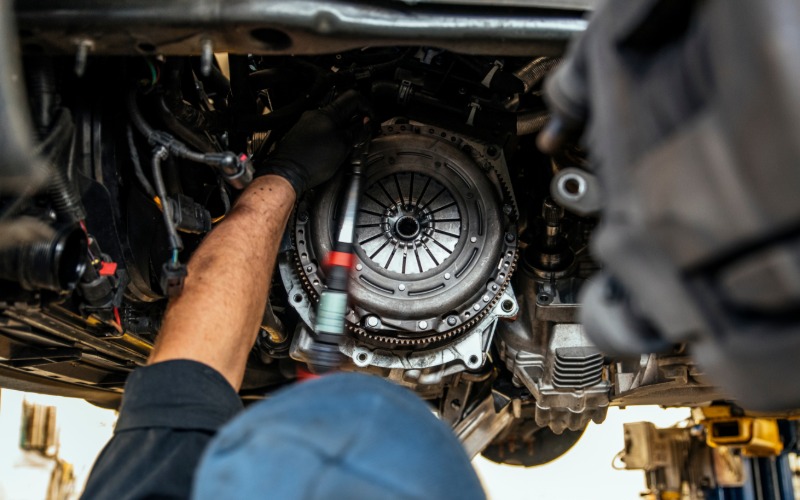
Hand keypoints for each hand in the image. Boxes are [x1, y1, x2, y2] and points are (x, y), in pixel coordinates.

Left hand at [256, 90, 371, 193]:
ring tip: (347, 146)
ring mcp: (307, 123)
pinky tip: (332, 151)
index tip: (371, 121)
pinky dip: (332, 137)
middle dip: (355, 121)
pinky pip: (322, 130)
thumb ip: (356, 131)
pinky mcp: (302, 134)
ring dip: (344, 131)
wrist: (287, 173)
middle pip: (343, 110)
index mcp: (327, 112)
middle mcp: (316, 114)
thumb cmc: (311, 161)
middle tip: (362, 135)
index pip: (353, 98)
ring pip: (333, 121)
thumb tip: (364, 122)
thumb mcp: (343, 146)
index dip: (367, 108)